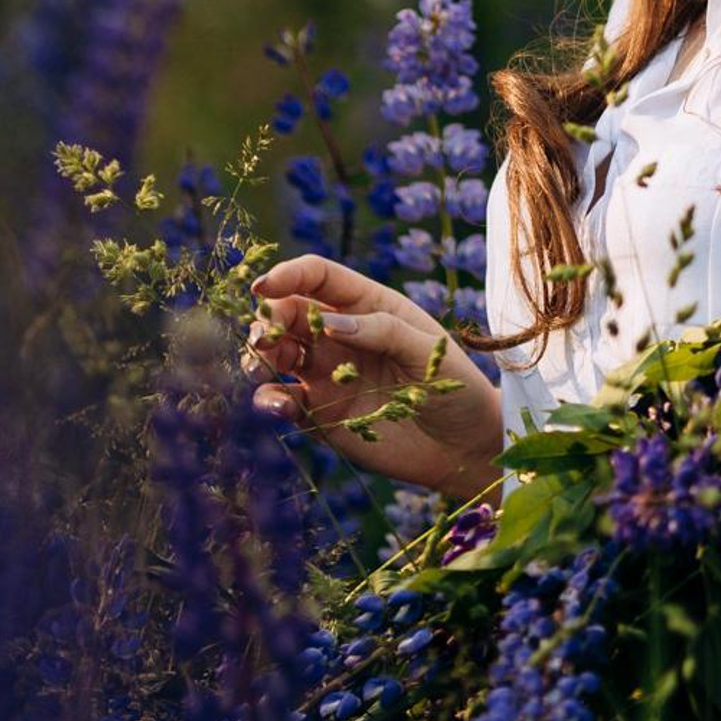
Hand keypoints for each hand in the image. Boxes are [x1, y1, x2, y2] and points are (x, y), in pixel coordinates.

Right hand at [243, 254, 503, 503]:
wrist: (461, 446)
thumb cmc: (454, 386)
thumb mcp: (427, 351)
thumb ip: (383, 331)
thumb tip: (330, 324)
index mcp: (368, 305)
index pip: (320, 278)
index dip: (289, 275)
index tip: (263, 287)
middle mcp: (340, 335)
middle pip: (289, 313)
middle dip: (268, 319)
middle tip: (265, 337)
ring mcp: (327, 373)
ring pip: (277, 354)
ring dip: (259, 356)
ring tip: (261, 366)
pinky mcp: (319, 413)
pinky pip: (282, 400)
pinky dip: (269, 400)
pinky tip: (280, 406)